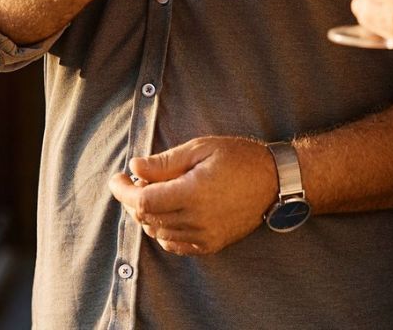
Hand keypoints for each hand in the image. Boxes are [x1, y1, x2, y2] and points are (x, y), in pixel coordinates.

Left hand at [108, 136, 277, 255]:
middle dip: (133, 199)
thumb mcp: (203, 148)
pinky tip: (169, 211)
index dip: (124, 191)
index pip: (143, 200)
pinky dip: (163, 229)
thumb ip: (166, 162)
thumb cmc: (240, 157)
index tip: (117, 178)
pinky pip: (174, 243)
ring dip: (148, 213)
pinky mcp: (210, 245)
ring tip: (154, 191)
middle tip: (134, 180)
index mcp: (192, 193)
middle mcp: (195, 220)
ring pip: (157, 232)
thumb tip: (135, 167)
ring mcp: (203, 236)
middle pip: (146, 217)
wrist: (275, 181)